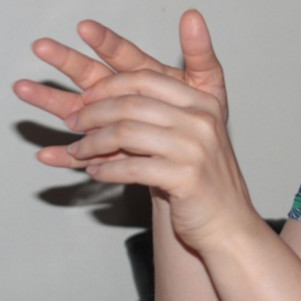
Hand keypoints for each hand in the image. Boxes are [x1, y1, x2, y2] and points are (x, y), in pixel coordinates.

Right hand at [14, 10, 226, 167]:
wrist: (200, 157)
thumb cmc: (202, 117)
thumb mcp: (208, 85)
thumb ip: (199, 53)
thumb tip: (194, 14)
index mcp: (143, 76)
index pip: (122, 55)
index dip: (106, 42)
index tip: (88, 28)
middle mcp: (119, 96)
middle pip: (90, 74)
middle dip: (66, 61)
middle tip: (41, 46)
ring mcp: (108, 123)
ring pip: (75, 109)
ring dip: (49, 101)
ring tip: (22, 88)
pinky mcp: (105, 153)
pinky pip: (82, 155)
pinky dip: (66, 155)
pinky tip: (47, 154)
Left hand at [62, 69, 257, 251]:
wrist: (226, 221)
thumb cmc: (200, 178)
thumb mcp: (188, 134)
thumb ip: (157, 112)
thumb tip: (102, 98)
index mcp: (202, 101)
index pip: (146, 79)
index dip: (108, 86)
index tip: (85, 97)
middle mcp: (202, 120)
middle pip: (132, 103)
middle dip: (93, 112)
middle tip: (73, 122)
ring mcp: (195, 148)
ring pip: (126, 133)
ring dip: (92, 142)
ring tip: (79, 150)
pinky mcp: (186, 178)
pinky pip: (131, 168)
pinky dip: (106, 170)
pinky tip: (96, 172)